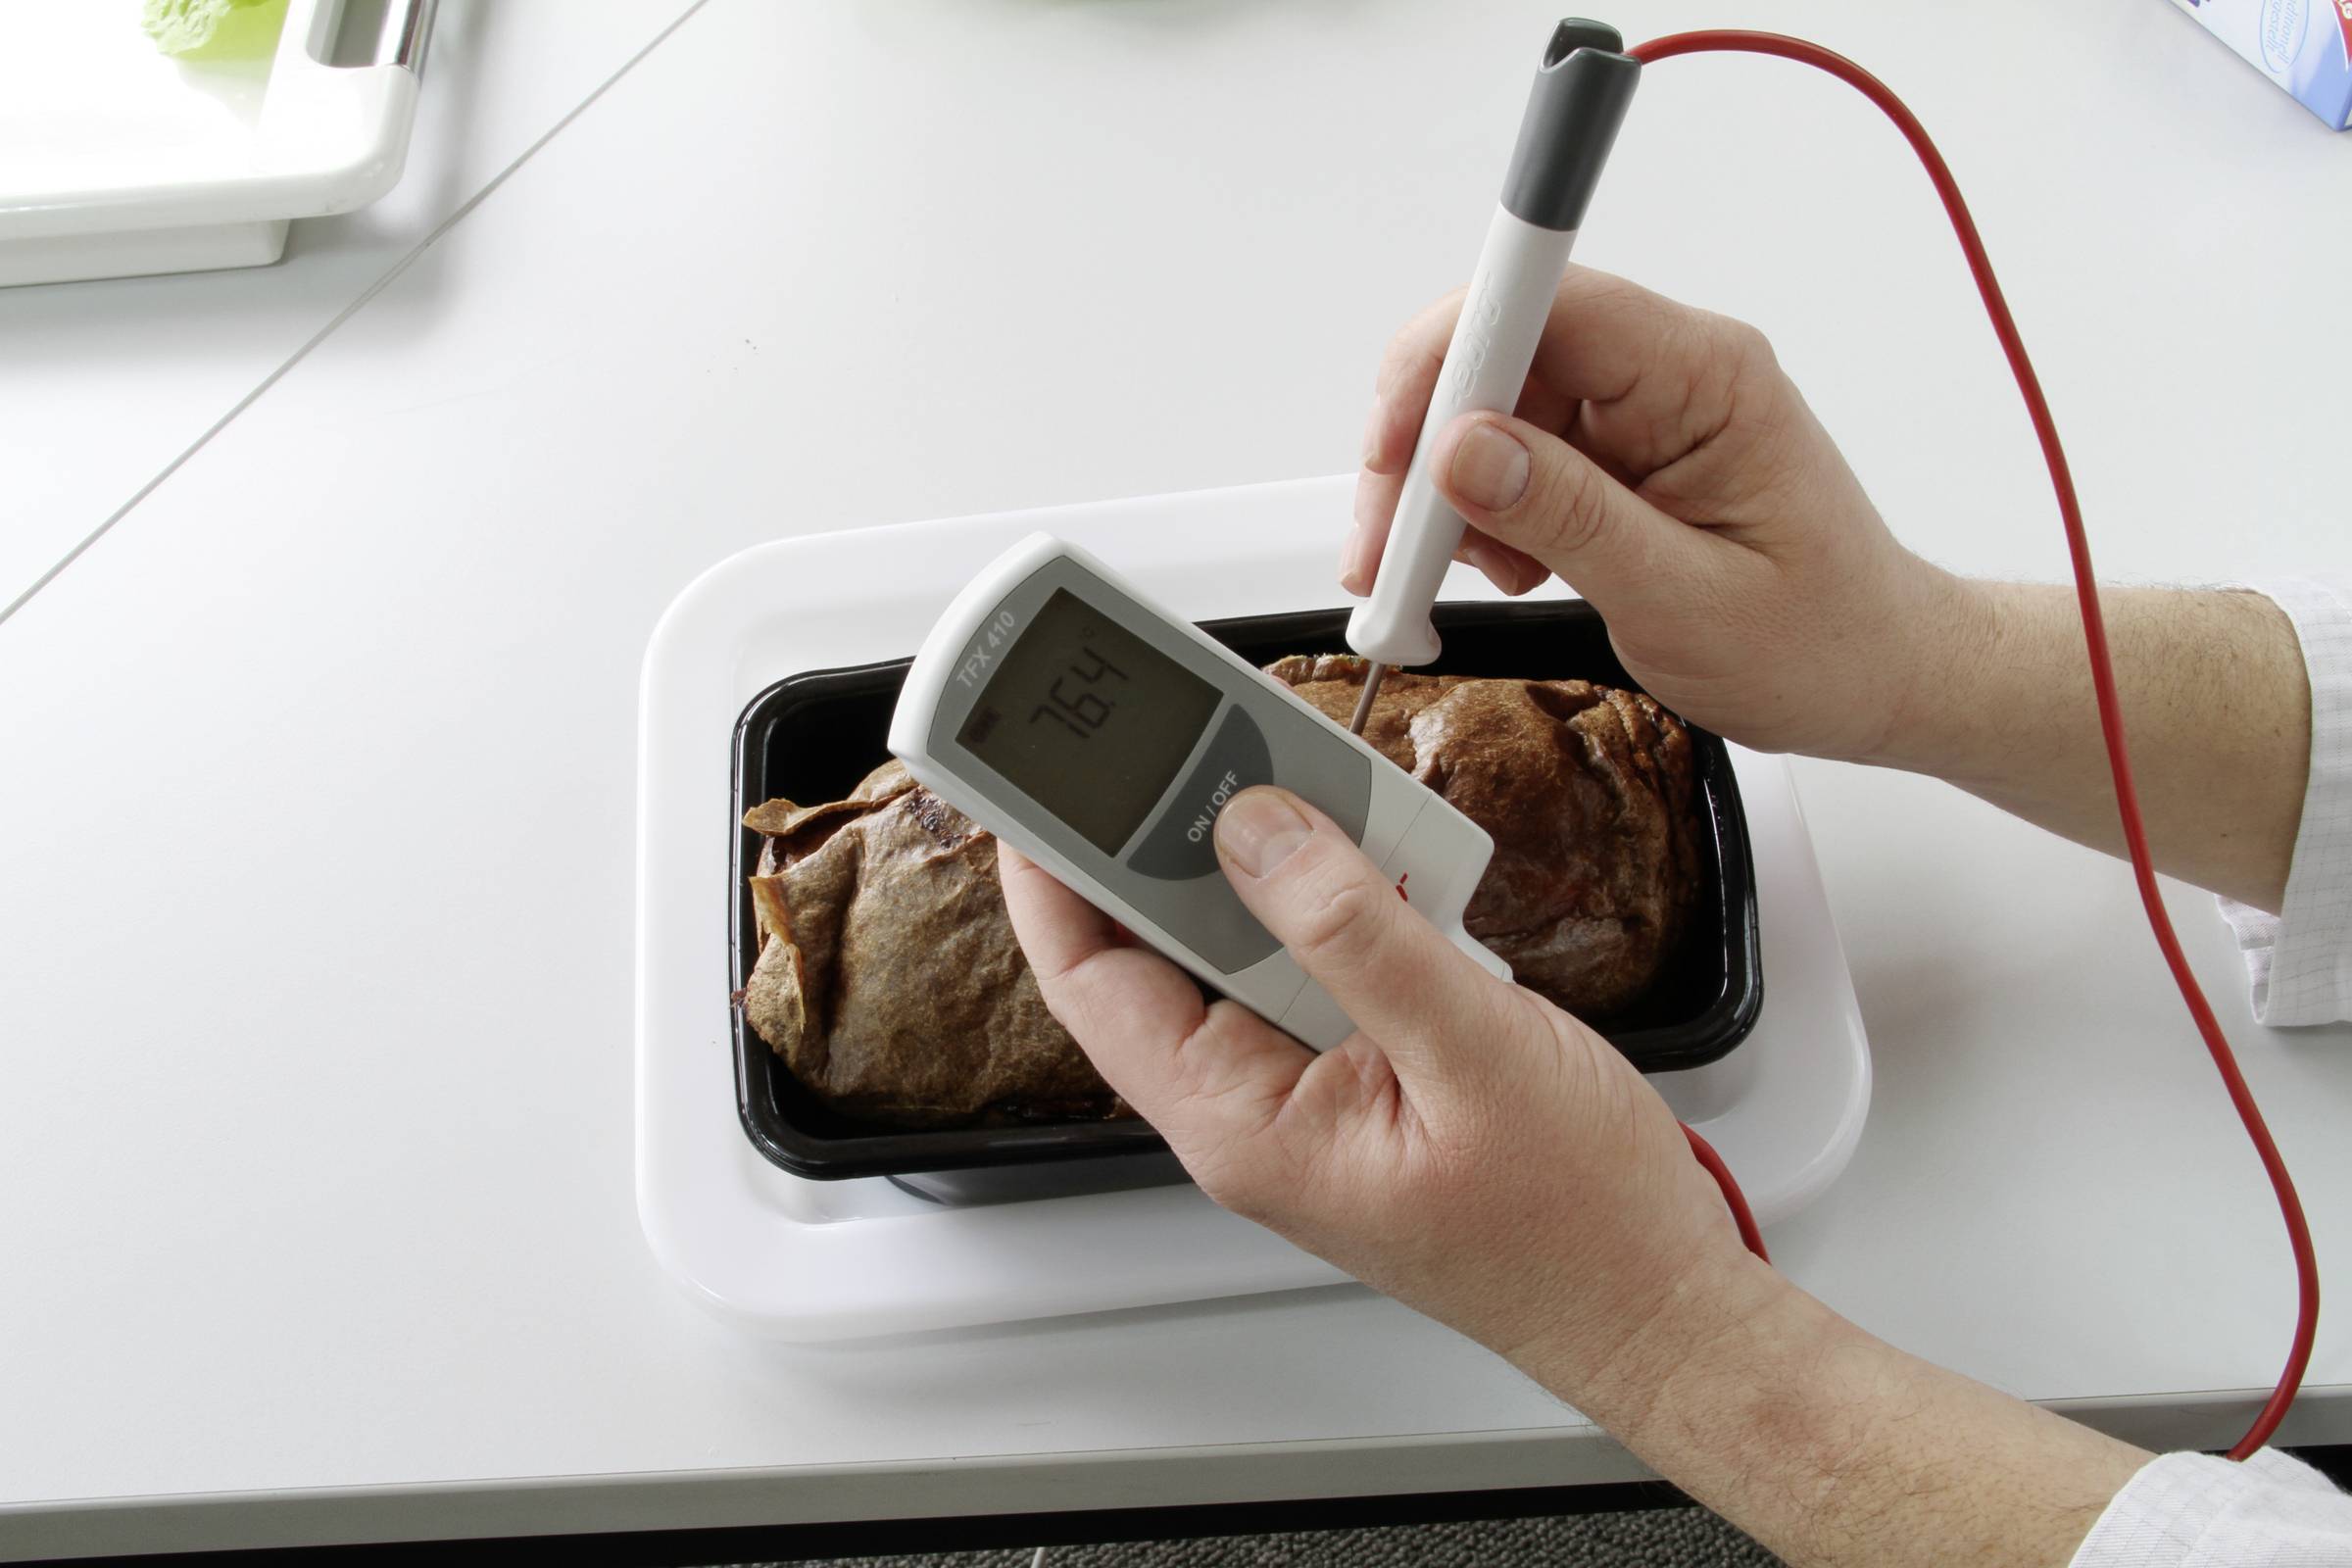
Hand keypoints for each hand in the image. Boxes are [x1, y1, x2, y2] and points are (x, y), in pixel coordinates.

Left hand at [1000, 790, 2153, 1567]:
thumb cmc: (1576, 1227)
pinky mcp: (1364, 1073)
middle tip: (1196, 737)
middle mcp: (1257, 1108)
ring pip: (1251, 944)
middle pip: (1163, 946)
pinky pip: (1323, 963)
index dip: (1051, 870)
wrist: (1659, 1304)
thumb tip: (1257, 831)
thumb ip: (1355, 934)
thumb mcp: (1468, 1051)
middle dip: (1180, 836)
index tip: (1037, 775)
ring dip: (1281, 863)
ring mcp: (1310, 1091)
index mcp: (1242, 1121)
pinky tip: (1388, 853)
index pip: (1092, 977)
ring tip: (1316, 786)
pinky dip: (1346, 898)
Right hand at [1344, 266, 1970, 762]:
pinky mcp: (1617, 450)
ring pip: (1490, 409)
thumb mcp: (1684, 599)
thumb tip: (1463, 450)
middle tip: (1390, 547)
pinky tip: (1505, 568)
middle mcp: (1668, 372)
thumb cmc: (1818, 642)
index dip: (1452, 356)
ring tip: (1459, 577)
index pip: (1551, 304)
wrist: (1875, 676)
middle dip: (1424, 445)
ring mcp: (1639, 409)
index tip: (1396, 443)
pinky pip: (1512, 452)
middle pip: (1499, 353)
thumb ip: (1570, 519)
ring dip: (1446, 491)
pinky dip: (1480, 512)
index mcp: (1707, 376)